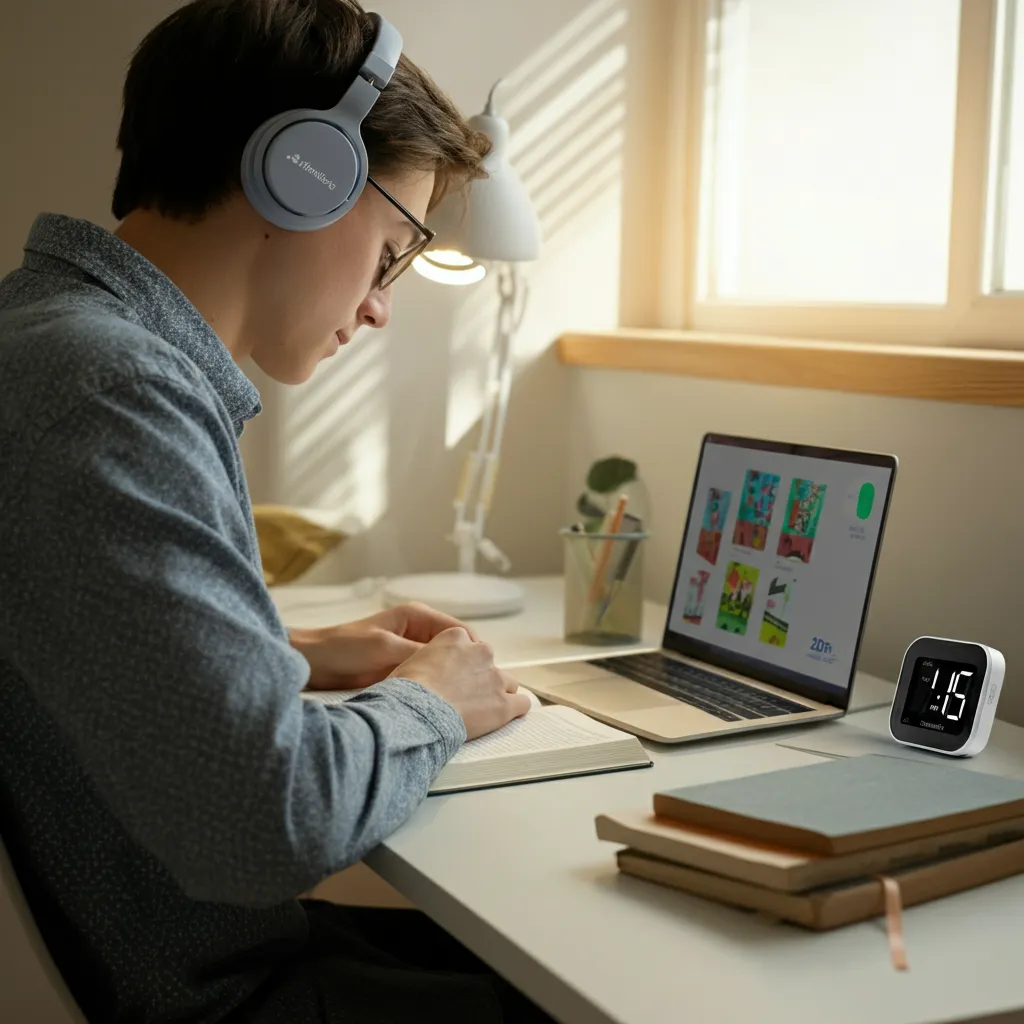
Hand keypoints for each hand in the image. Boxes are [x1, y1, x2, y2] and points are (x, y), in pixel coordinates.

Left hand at [292, 603, 479, 690]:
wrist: (314, 663)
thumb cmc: (343, 648)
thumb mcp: (385, 649)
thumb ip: (418, 654)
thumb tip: (449, 663)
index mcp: (416, 616)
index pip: (459, 630)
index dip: (472, 649)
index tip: (481, 670)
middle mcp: (417, 632)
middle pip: (455, 648)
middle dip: (466, 665)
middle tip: (476, 686)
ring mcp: (411, 651)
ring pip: (443, 665)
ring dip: (451, 678)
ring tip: (462, 695)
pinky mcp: (403, 669)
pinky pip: (428, 677)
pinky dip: (436, 687)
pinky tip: (441, 700)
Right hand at [388, 627, 530, 739]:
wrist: (416, 712)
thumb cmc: (405, 690)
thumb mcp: (411, 661)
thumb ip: (429, 658)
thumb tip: (427, 670)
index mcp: (456, 637)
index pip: (468, 646)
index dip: (461, 665)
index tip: (452, 678)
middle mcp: (480, 652)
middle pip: (488, 664)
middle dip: (480, 678)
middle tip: (464, 697)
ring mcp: (495, 678)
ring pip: (508, 684)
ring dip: (497, 695)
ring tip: (482, 712)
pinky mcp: (504, 704)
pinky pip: (522, 704)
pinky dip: (515, 711)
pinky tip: (504, 719)